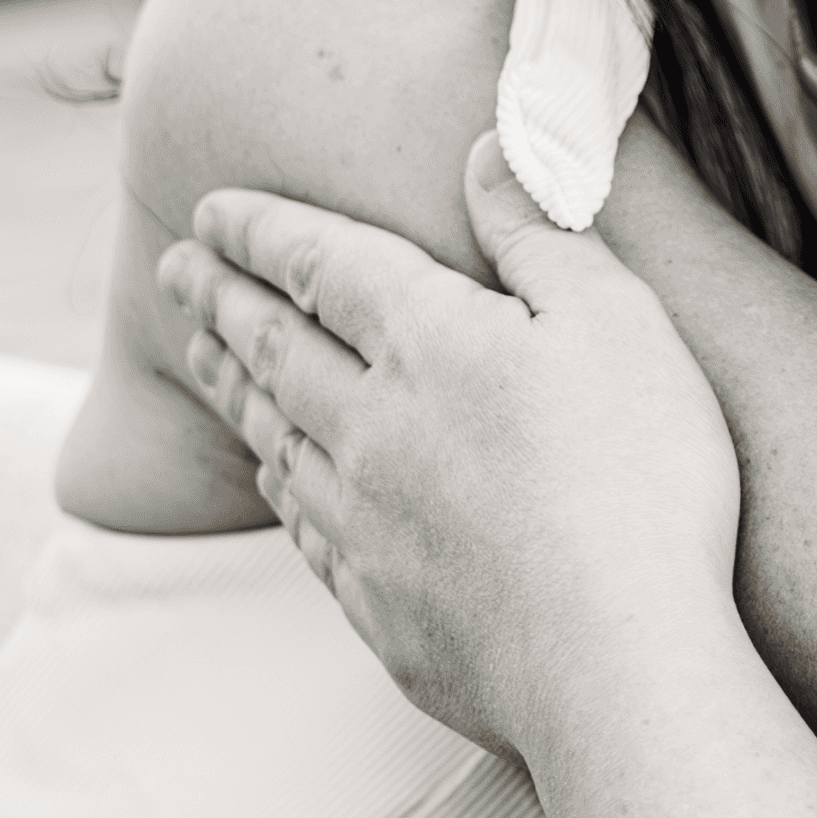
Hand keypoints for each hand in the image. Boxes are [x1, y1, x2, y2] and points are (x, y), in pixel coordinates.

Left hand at [170, 138, 746, 756]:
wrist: (615, 668)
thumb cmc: (640, 482)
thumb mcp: (618, 321)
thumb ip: (541, 233)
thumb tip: (483, 149)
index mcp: (429, 343)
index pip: (321, 267)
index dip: (263, 231)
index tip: (211, 210)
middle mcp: (372, 428)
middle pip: (274, 350)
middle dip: (219, 300)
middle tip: (176, 272)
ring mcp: (366, 525)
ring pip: (275, 439)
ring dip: (232, 389)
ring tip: (205, 359)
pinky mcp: (380, 608)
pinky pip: (304, 529)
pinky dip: (276, 487)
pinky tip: (279, 482)